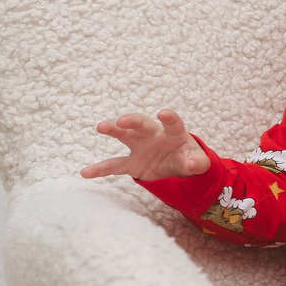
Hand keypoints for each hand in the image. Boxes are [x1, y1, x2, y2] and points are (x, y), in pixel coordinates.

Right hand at [83, 110, 208, 179]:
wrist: (180, 170)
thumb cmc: (190, 159)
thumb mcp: (199, 163)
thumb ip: (198, 163)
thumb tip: (191, 164)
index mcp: (173, 134)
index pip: (172, 123)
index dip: (169, 118)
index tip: (163, 113)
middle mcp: (154, 136)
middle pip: (142, 124)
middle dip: (132, 121)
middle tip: (122, 121)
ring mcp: (141, 148)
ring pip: (125, 136)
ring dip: (113, 130)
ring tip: (101, 127)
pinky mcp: (133, 163)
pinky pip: (114, 165)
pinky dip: (101, 169)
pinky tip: (86, 172)